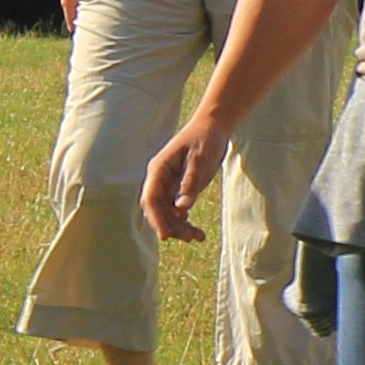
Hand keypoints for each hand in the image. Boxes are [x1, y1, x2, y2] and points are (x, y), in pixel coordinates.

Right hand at [138, 108, 238, 239]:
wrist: (213, 127)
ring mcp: (168, 184)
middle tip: (191, 237)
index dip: (156, 218)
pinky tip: (195, 231)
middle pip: (157, 209)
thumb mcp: (201, 159)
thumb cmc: (206, 138)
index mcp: (158, 169)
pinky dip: (184, 221)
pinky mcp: (178, 188)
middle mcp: (159, 179)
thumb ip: (191, 182)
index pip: (151, 199)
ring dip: (179, 226)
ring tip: (198, 237)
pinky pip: (176, 209)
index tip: (166, 235)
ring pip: (167, 212)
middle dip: (171, 225)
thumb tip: (182, 208)